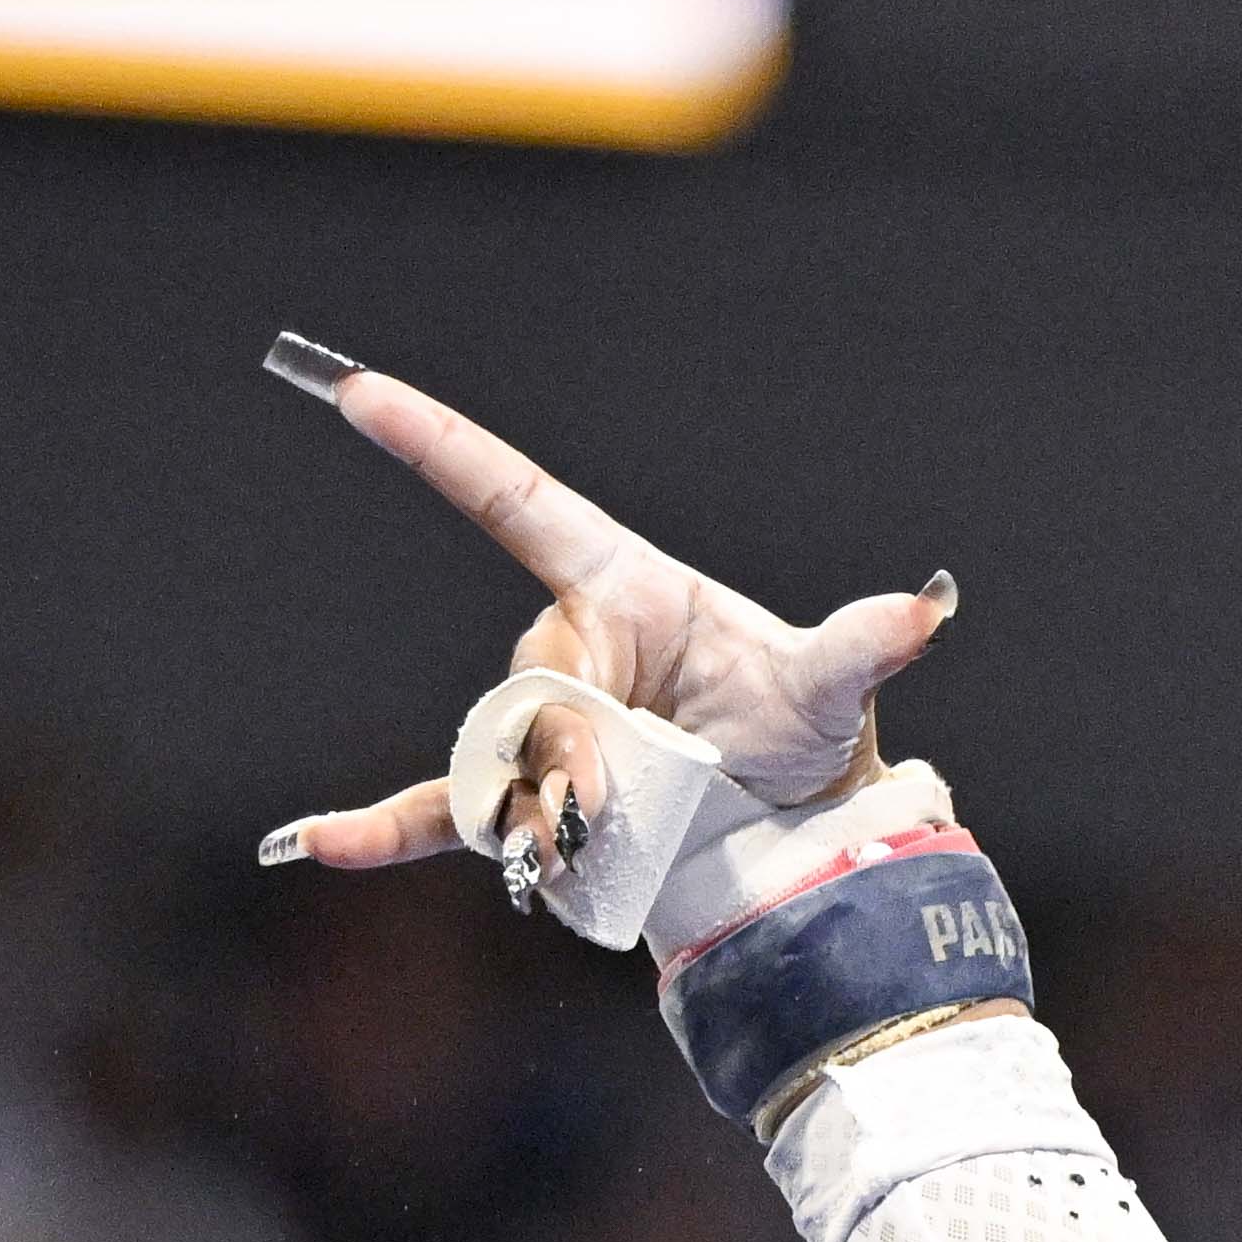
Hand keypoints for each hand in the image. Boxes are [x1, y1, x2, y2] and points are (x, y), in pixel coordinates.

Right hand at [253, 339, 955, 883]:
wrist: (787, 829)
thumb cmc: (800, 735)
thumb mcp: (828, 688)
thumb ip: (861, 646)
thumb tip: (929, 607)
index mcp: (620, 588)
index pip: (514, 498)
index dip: (439, 443)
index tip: (357, 392)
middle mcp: (568, 651)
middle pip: (526, 687)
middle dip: (565, 751)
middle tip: (610, 805)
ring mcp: (541, 729)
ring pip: (504, 764)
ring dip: (541, 816)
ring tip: (595, 849)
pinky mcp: (526, 804)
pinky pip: (436, 811)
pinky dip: (378, 829)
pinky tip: (312, 844)